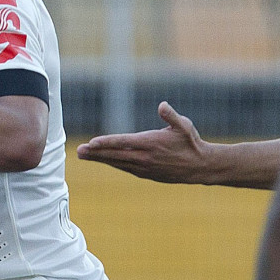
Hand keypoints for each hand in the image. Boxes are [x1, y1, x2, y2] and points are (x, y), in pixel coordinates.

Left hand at [76, 101, 208, 182]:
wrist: (200, 167)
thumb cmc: (191, 142)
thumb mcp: (185, 126)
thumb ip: (171, 116)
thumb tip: (162, 105)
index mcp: (151, 143)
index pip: (124, 143)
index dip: (107, 142)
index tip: (92, 142)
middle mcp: (145, 157)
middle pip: (115, 155)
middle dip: (96, 153)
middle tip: (79, 151)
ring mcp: (144, 167)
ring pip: (117, 163)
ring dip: (99, 159)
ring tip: (83, 155)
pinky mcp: (145, 173)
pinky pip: (124, 168)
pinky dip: (112, 163)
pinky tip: (101, 160)